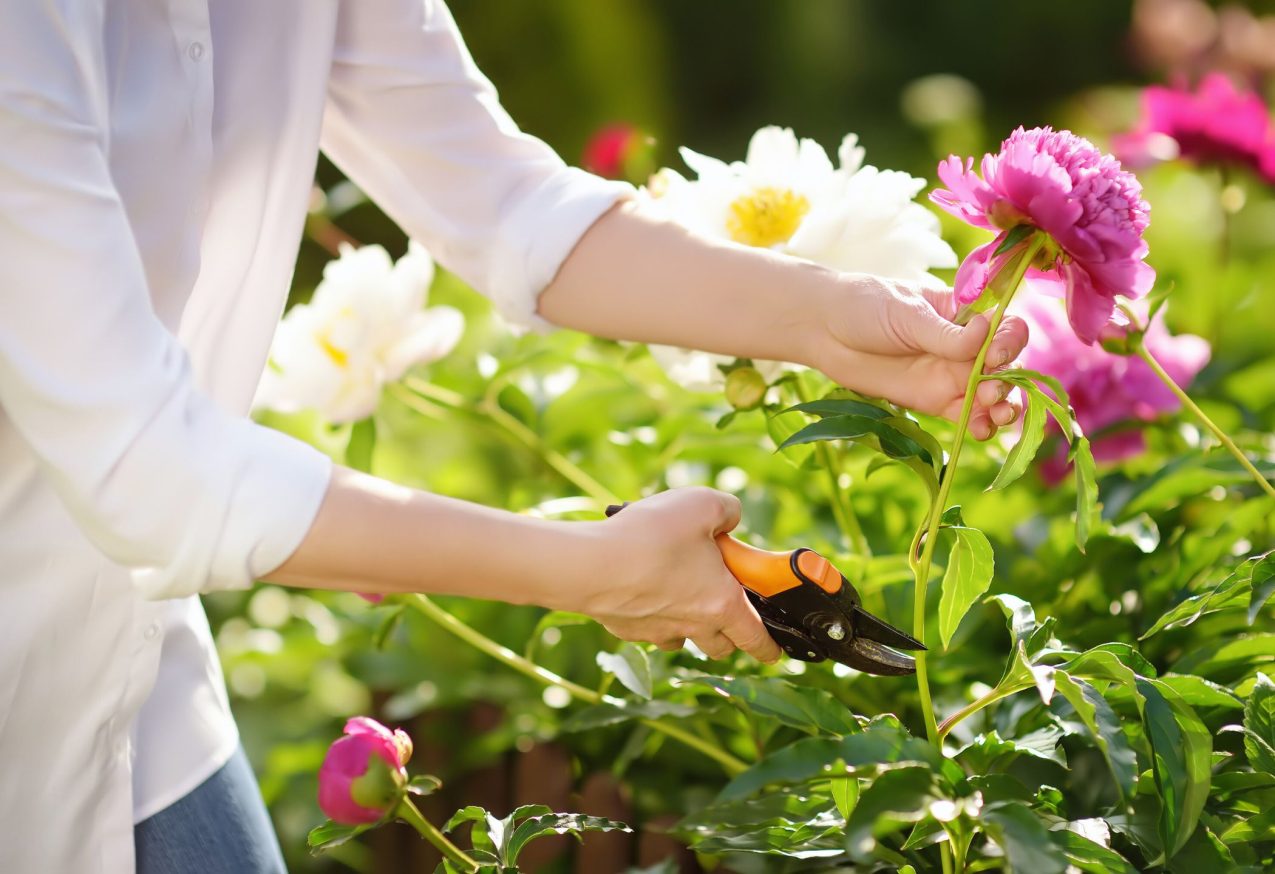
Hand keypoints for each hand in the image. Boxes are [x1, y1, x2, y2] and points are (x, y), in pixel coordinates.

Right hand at [571, 488, 781, 662]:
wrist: (589, 564)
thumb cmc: (651, 536)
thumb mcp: (702, 504)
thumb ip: (728, 510)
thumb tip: (731, 518)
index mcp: (723, 603)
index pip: (757, 640)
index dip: (770, 647)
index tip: (775, 648)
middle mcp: (693, 626)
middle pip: (721, 646)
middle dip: (729, 631)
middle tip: (723, 600)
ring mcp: (658, 631)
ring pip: (683, 638)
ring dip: (689, 622)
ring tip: (678, 585)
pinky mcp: (627, 628)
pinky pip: (650, 627)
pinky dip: (653, 613)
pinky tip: (641, 582)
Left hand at [811, 274, 1028, 439]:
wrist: (825, 331)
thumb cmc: (865, 307)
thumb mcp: (906, 314)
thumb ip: (944, 333)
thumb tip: (985, 330)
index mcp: (964, 315)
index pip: (1005, 328)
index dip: (1009, 342)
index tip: (994, 354)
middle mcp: (966, 347)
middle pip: (1006, 366)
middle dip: (1008, 382)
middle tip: (990, 392)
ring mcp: (952, 376)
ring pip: (992, 395)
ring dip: (1003, 407)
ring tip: (995, 415)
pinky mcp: (935, 402)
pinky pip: (967, 416)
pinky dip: (981, 425)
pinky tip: (982, 430)